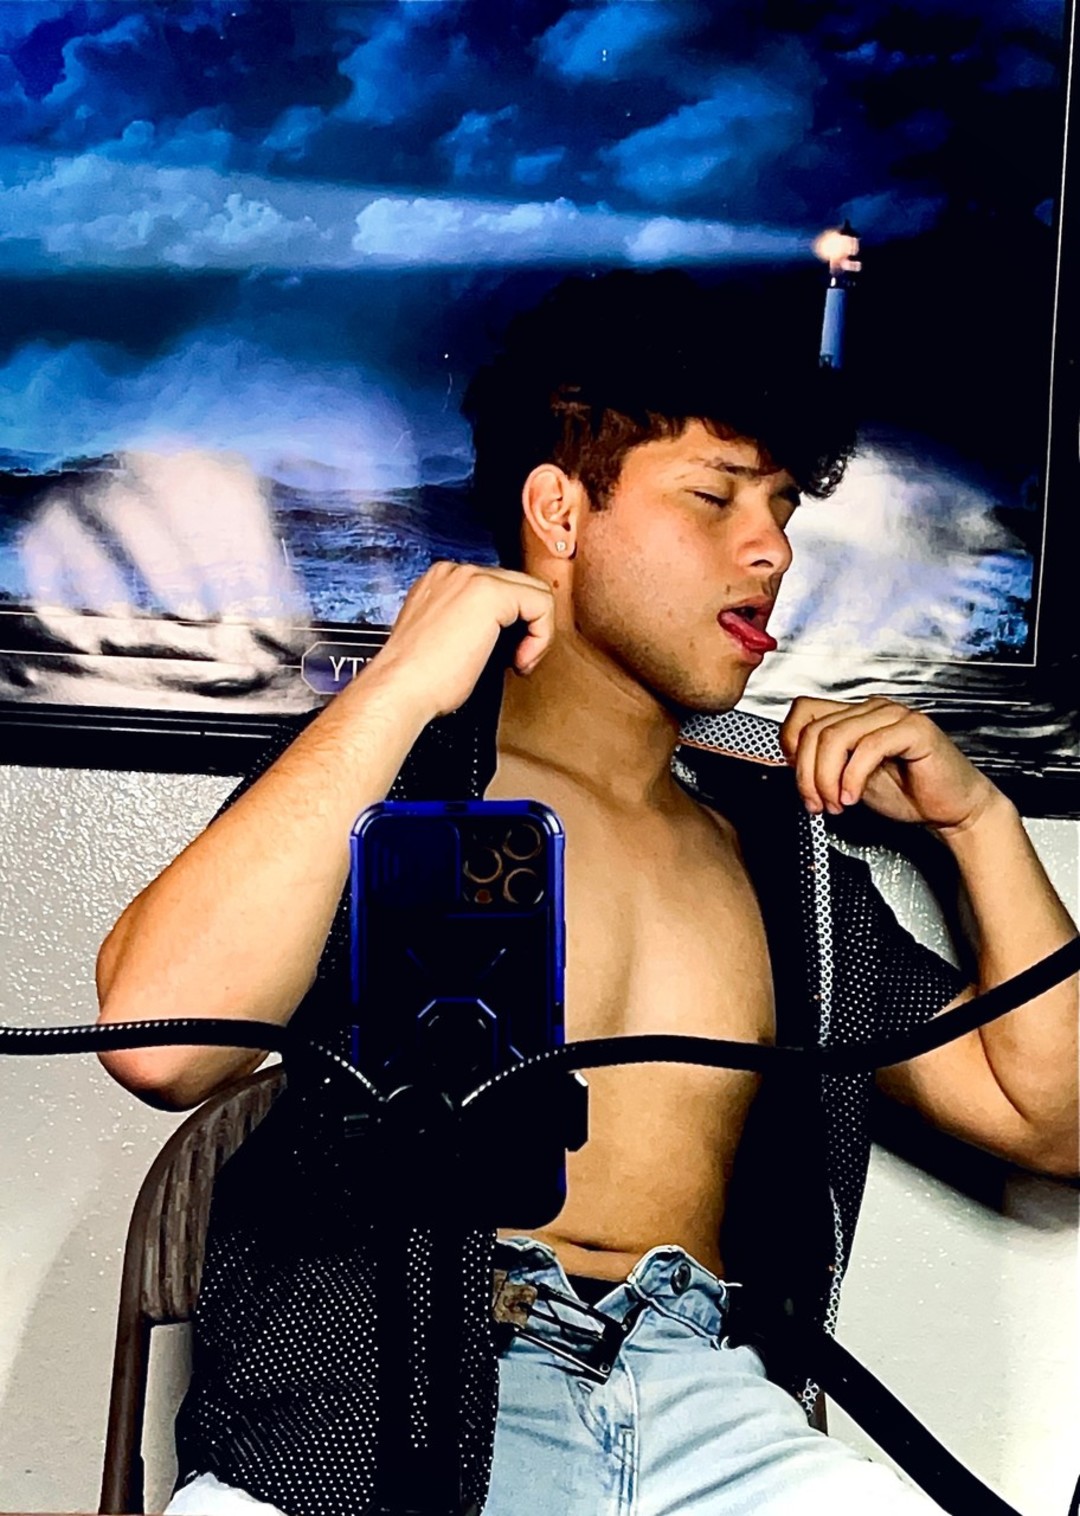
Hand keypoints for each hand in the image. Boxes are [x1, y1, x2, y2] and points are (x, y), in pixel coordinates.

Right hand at [371, 560, 555, 721]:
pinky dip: (541, 637)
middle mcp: (455, 572)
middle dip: (528, 626)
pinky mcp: (489, 592)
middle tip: (516, 661)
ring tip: (517, 662)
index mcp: (441, 582)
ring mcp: (471, 578)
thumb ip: (470, 627)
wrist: (400, 689)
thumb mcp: (446, 642)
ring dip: (536, 632)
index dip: (512, 624)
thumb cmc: (417, 679)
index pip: (498, 589)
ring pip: (534, 592)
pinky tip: (519, 660)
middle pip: (519, 586)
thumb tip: (501, 634)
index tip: (504, 656)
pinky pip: (541, 604)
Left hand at [778, 696, 1001, 834]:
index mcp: (855, 716)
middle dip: (807, 774)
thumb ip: (824, 765)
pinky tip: (853, 797)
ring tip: (836, 804)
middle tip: (817, 803)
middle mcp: (873, 709)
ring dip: (827, 778)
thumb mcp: (850, 779)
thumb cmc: (908, 793)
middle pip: (815, 729)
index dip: (790, 745)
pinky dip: (853, 777)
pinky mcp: (915, 729)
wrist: (952, 810)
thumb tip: (790, 763)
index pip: (804, 711)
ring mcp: (895, 715)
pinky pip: (869, 747)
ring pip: (837, 736)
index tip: (798, 780)